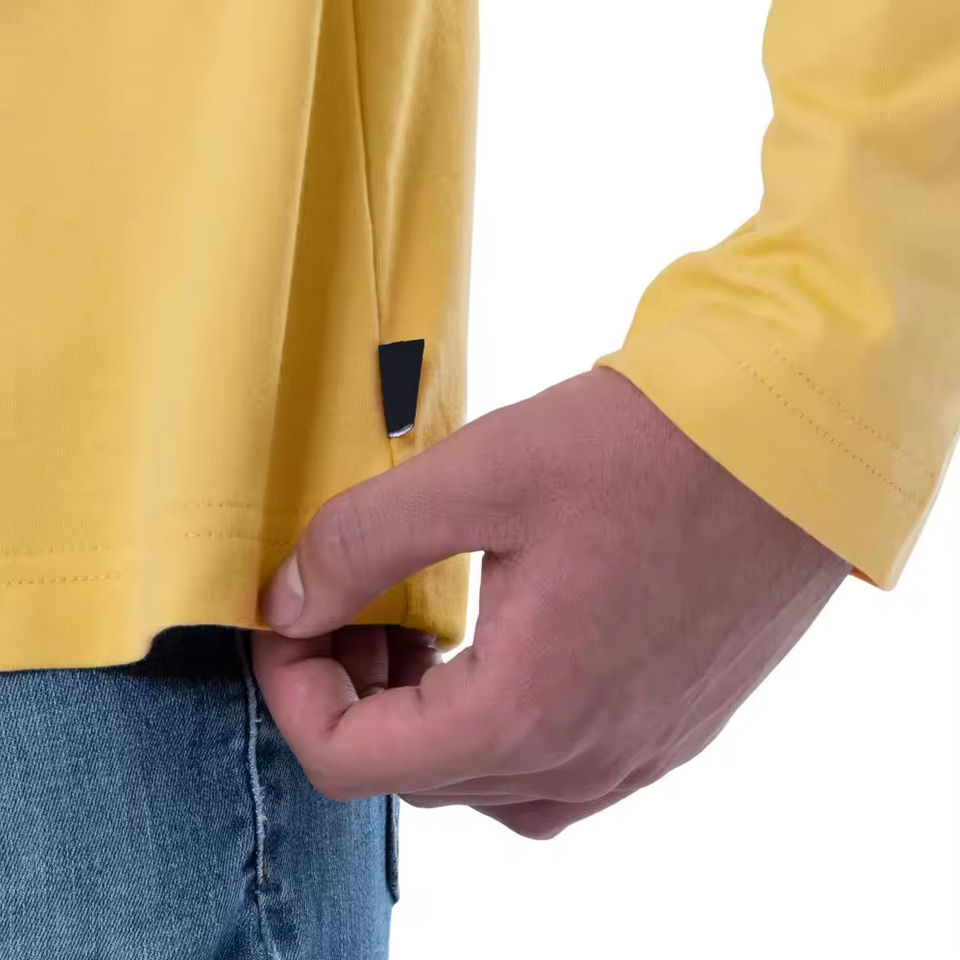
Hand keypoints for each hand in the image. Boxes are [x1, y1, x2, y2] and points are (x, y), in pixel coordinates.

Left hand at [253, 367, 849, 837]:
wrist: (791, 447)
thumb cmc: (650, 451)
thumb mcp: (483, 473)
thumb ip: (364, 540)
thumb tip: (290, 596)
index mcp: (527, 712)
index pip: (351, 762)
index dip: (291, 689)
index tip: (289, 616)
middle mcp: (584, 758)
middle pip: (414, 774)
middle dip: (354, 694)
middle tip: (352, 605)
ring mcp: (634, 752)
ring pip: (482, 783)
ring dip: (424, 718)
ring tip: (418, 630)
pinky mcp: (667, 726)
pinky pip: (552, 771)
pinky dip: (494, 726)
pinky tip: (495, 652)